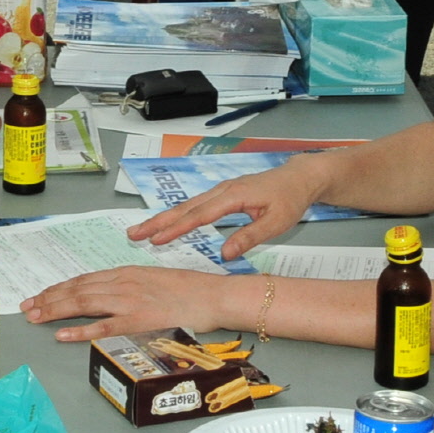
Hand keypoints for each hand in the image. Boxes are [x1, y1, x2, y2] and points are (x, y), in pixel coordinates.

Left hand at [21, 267, 227, 342]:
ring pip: (84, 303)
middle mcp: (123, 283)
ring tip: (35, 317)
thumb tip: (110, 295)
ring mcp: (130, 301)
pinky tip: (62, 334)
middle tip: (27, 307)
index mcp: (127, 273)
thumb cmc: (189, 291)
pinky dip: (80, 330)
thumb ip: (130, 287)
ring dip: (56, 310)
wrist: (213, 296)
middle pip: (78, 290)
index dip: (59, 288)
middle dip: (49, 298)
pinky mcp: (139, 320)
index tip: (41, 295)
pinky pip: (104, 327)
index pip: (84, 280)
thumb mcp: (154, 280)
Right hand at [127, 162, 329, 260]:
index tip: (156, 240)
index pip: (199, 215)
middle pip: (184, 207)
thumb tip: (224, 254)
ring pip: (187, 205)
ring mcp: (221, 191)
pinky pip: (195, 205)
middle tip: (134, 233)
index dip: (176, 228)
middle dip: (157, 221)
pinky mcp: (223, 194)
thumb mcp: (276, 223)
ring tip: (143, 230)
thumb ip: (249, 237)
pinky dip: (178, 214)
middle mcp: (222, 190)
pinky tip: (168, 223)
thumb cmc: (290, 199)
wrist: (299, 178)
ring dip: (164, 218)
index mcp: (233, 196)